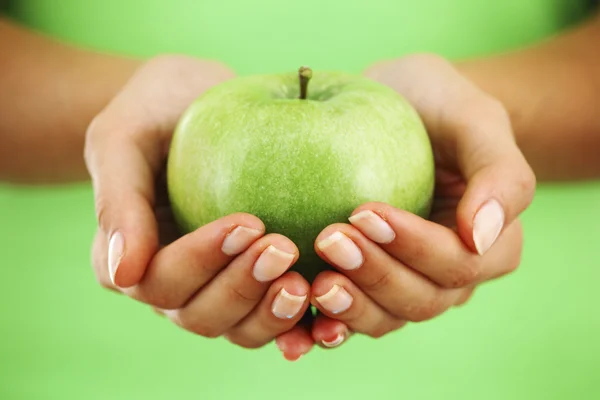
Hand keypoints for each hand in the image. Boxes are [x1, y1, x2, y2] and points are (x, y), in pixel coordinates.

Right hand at [85, 55, 310, 346]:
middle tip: (285, 248)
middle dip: (244, 288)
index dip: (203, 261)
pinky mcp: (257, 283)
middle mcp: (175, 284)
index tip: (249, 222)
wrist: (193, 102)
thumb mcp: (122, 138)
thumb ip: (117, 203)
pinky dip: (303, 323)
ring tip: (307, 283)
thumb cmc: (153, 112)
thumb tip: (122, 275)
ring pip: (241, 328)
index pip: (161, 280)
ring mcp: (217, 287)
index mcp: (131, 260)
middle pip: (202, 315)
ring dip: (273, 314)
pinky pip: (278, 317)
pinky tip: (331, 310)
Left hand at [275, 54, 535, 358]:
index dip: (414, 247)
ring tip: (313, 282)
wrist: (395, 105)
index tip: (364, 212)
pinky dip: (326, 325)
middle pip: (419, 299)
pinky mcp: (366, 282)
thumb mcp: (475, 118)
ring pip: (385, 318)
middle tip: (328, 239)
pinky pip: (350, 316)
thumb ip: (499, 175)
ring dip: (349, 307)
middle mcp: (449, 274)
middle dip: (374, 276)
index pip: (457, 263)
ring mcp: (405, 282)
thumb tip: (483, 237)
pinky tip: (298, 321)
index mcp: (487, 244)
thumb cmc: (438, 104)